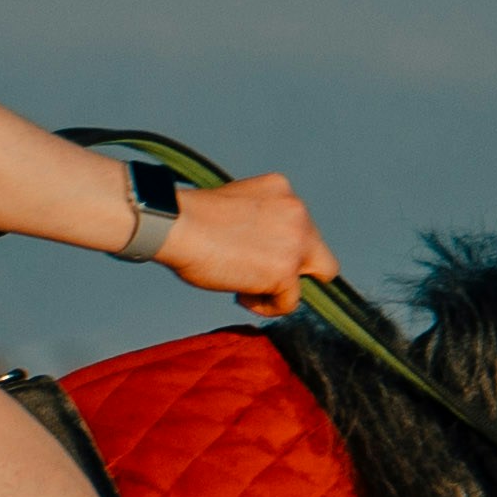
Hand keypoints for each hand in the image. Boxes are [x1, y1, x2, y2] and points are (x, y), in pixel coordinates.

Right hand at [145, 166, 333, 305]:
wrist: (177, 225)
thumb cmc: (191, 219)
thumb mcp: (237, 205)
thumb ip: (259, 220)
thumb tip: (263, 250)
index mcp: (282, 189)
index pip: (301, 225)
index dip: (281, 246)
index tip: (255, 254)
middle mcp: (297, 211)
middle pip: (319, 252)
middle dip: (294, 267)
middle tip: (262, 276)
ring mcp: (295, 242)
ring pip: (313, 277)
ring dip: (280, 287)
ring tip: (246, 288)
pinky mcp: (285, 271)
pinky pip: (290, 302)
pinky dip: (268, 306)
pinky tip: (242, 295)